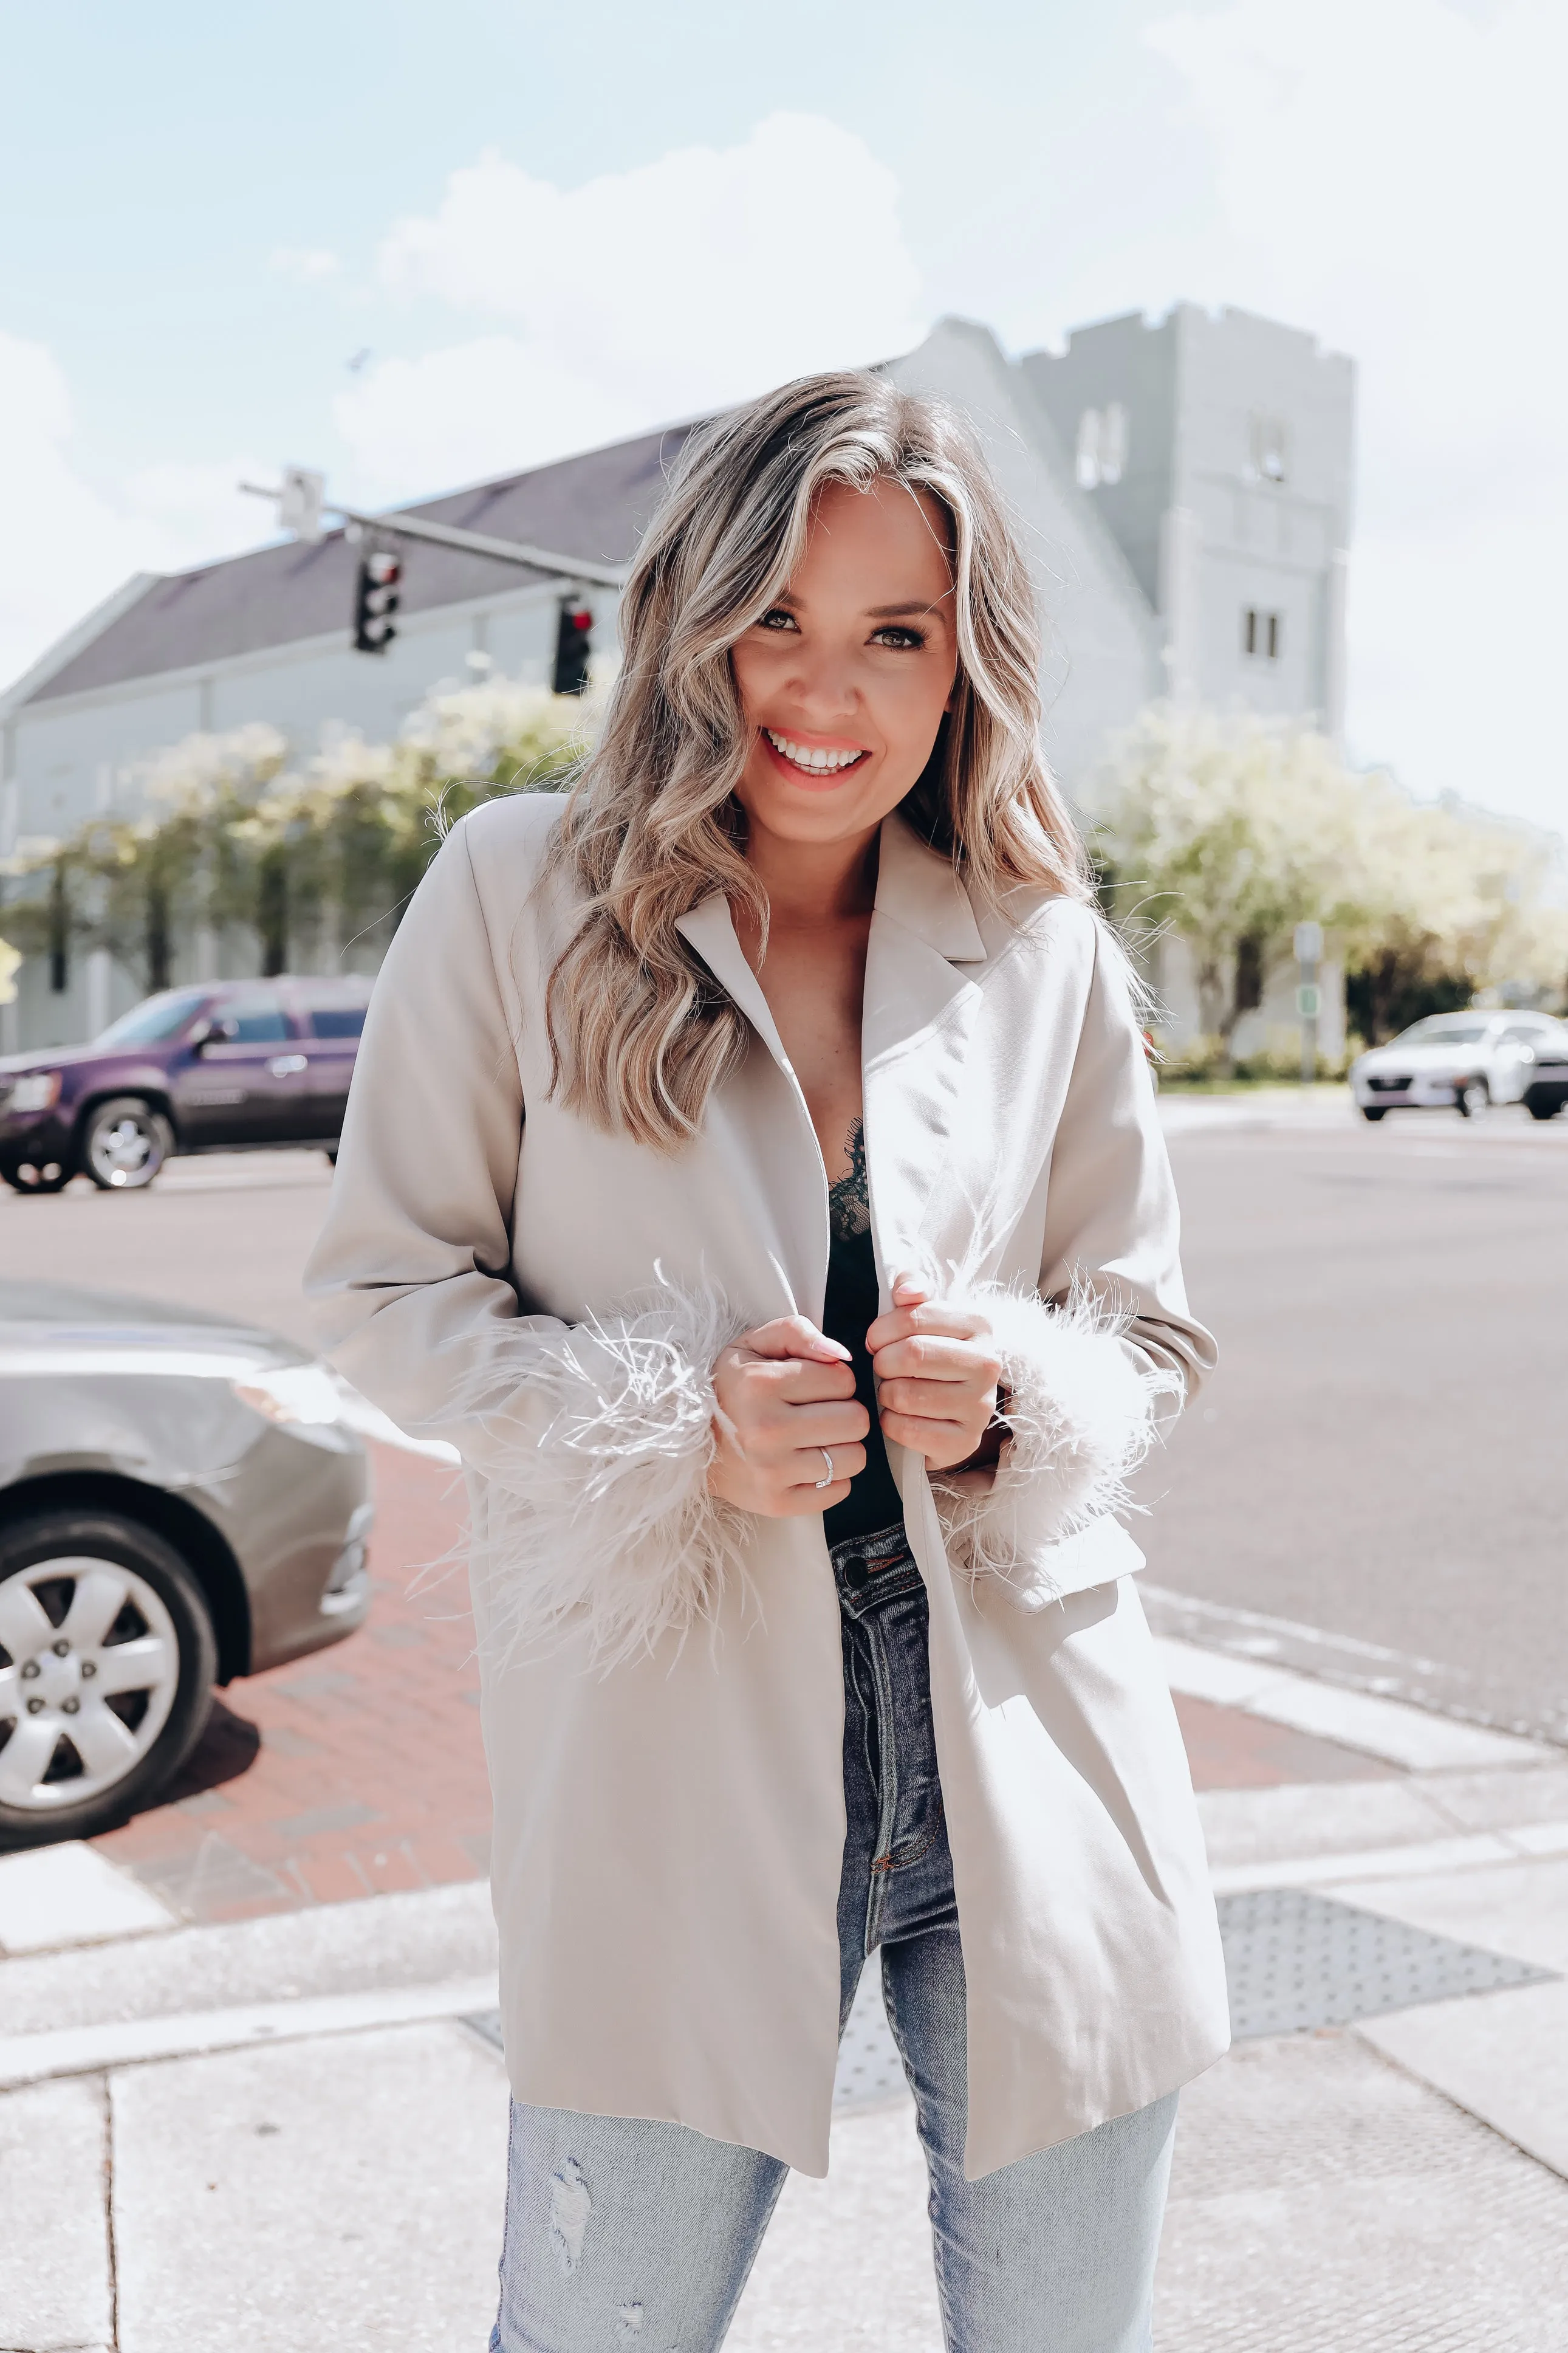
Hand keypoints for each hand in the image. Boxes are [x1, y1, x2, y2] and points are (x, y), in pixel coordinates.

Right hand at [707, 1316, 870, 1517]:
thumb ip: (798, 1333)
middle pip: (856, 1421)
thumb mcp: (753, 1345)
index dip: (833, 1379)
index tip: (810, 1386)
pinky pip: (839, 1490)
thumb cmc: (731, 1389)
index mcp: (760, 1385)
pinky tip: (806, 1464)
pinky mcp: (776, 1503)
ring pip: (854, 1458)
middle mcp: (766, 1430)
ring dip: (841, 1446)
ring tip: (814, 1440)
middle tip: (817, 1414)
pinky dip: (831, 1478)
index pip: (843, 1379)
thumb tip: (841, 1355)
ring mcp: (771, 1471)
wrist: (688, 1443)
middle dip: (843, 1412)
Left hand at [866, 1275, 1002, 1472]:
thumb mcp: (922, 1318)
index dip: (881, 1330)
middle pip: (911, 1354)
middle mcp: (988, 1365)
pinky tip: (899, 1416)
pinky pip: (906, 1429)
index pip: (914, 1317)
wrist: (946, 1417)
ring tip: (893, 1391)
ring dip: (885, 1394)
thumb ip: (912, 1289)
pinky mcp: (965, 1442)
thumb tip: (906, 1291)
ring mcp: (980, 1407)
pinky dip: (890, 1423)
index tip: (875, 1341)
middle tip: (882, 1368)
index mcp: (980, 1325)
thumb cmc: (928, 1360)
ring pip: (905, 1394)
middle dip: (882, 1363)